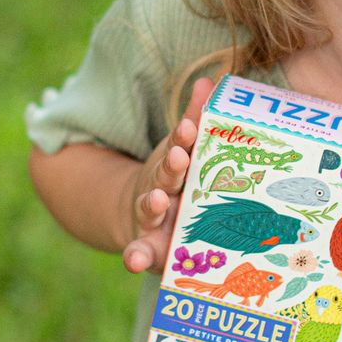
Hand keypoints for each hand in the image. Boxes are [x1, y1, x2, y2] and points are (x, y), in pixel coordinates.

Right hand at [122, 78, 213, 274]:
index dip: (183, 137)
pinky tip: (133, 261)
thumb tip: (208, 80)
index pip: (180, 146)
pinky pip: (139, 251)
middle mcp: (160, 187)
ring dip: (155, 203)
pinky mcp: (146, 246)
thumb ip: (194, 118)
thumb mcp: (181, 149)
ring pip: (151, 207)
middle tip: (178, 157)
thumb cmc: (174, 179)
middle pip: (165, 175)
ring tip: (160, 200)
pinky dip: (134, 256)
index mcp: (173, 164)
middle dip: (171, 166)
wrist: (144, 215)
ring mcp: (151, 217)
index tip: (187, 128)